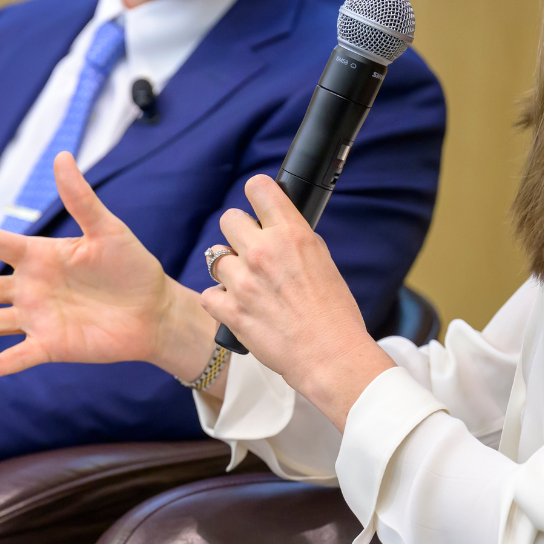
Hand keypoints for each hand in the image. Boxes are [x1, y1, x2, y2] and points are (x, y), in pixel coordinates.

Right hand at [0, 153, 212, 379]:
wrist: (155, 311)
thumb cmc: (133, 267)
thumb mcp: (107, 229)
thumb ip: (81, 198)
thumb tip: (62, 157)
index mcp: (38, 256)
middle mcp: (30, 287)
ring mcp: (37, 318)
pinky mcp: (52, 346)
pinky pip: (19, 356)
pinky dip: (0, 364)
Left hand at [200, 174, 395, 428]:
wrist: (330, 356)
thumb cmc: (334, 313)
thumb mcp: (321, 260)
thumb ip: (293, 240)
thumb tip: (275, 227)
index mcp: (291, 234)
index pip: (259, 188)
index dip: (257, 195)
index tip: (258, 207)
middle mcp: (263, 252)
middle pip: (228, 219)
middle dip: (239, 234)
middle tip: (252, 253)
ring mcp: (243, 281)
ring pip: (215, 257)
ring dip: (229, 270)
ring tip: (248, 286)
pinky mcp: (230, 310)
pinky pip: (208, 293)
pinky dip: (220, 301)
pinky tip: (238, 307)